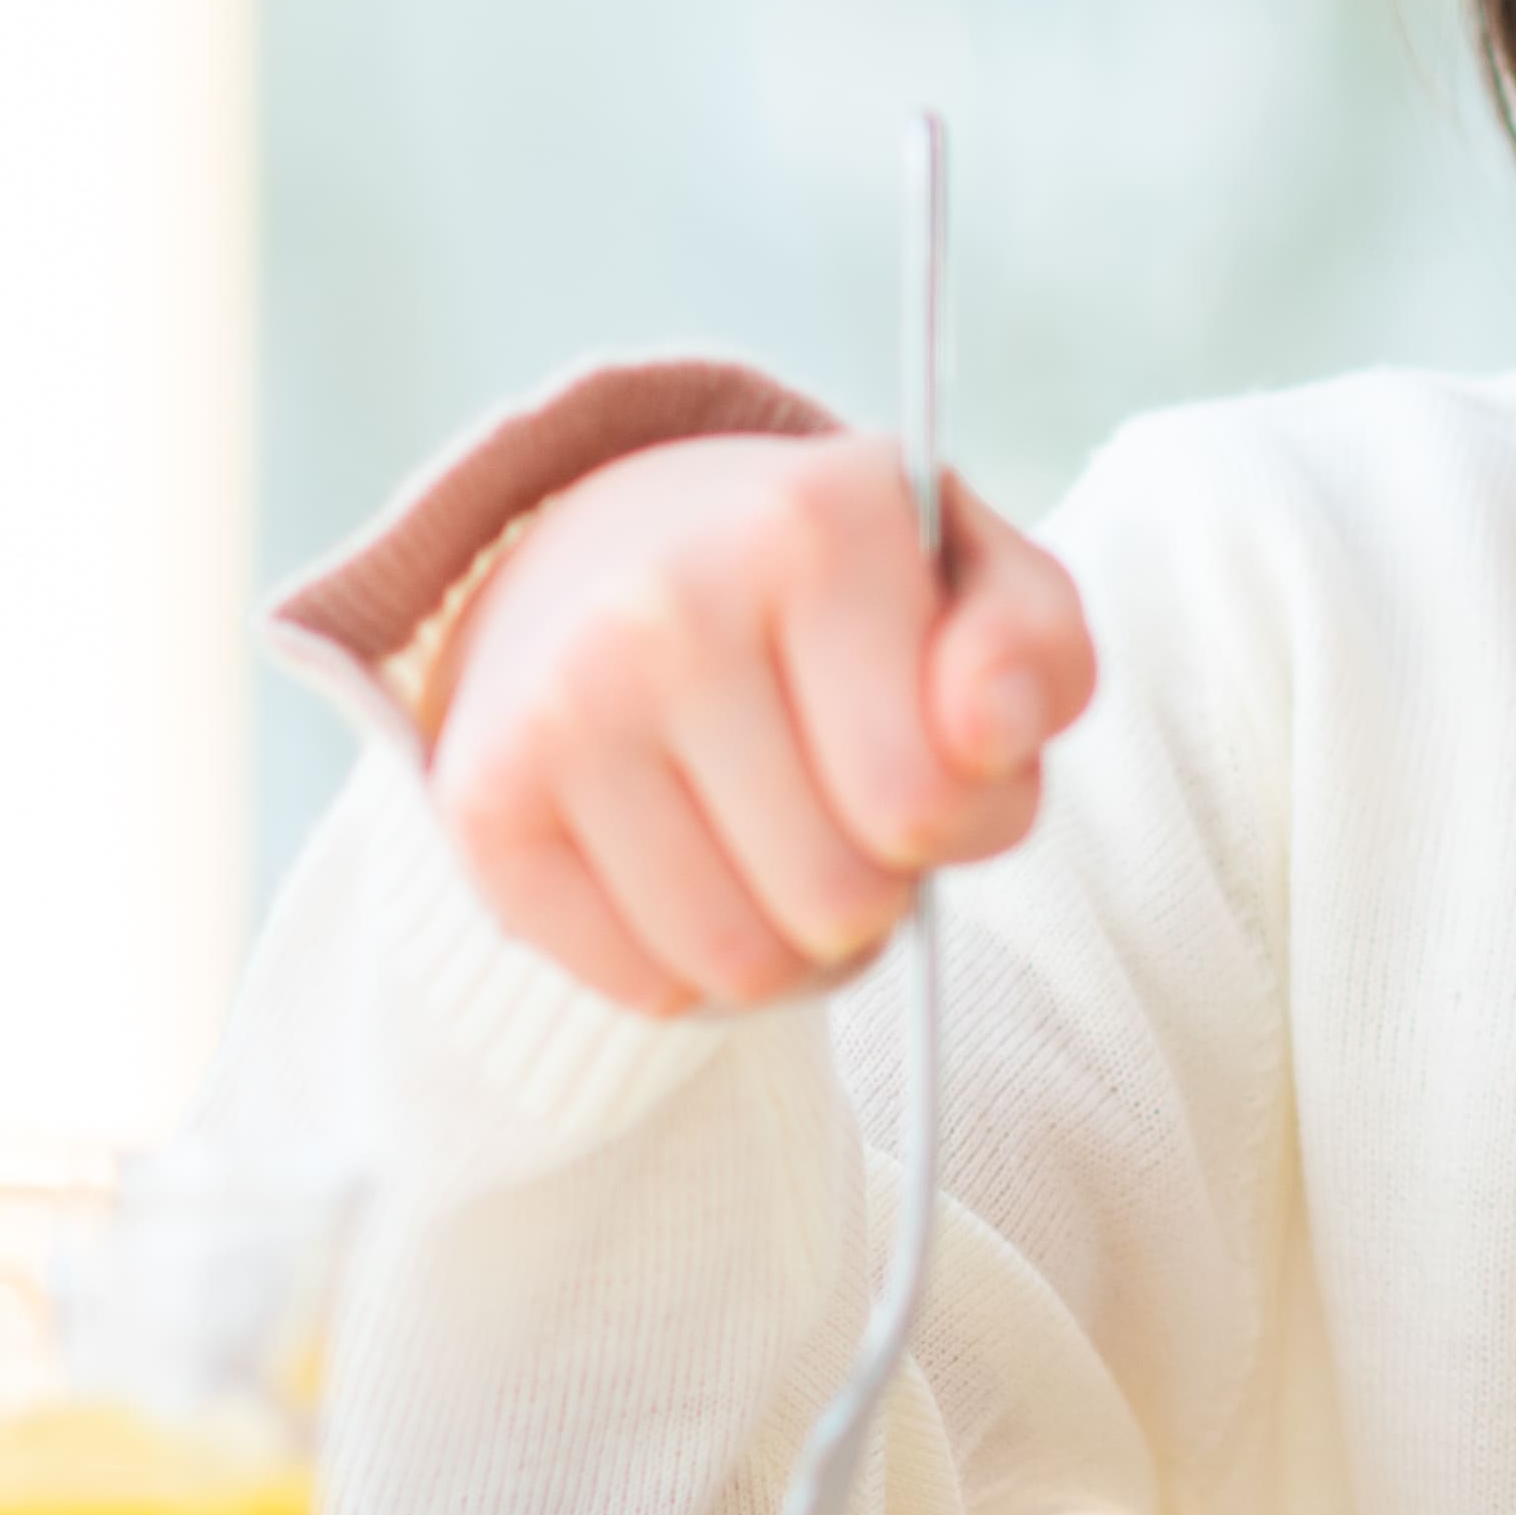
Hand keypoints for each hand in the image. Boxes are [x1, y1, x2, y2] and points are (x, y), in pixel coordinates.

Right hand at [424, 435, 1100, 1017]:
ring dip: (798, 947)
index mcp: (818, 526)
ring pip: (738, 964)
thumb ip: (1033, 653)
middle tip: (854, 810)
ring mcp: (559, 705)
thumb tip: (990, 730)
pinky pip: (642, 988)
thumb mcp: (983, 585)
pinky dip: (696, 969)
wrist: (621, 548)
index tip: (936, 755)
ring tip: (789, 847)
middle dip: (881, 886)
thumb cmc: (849, 596)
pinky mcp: (482, 801)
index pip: (928, 800)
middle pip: (840, 899)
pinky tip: (703, 872)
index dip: (963, 816)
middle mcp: (668, 605)